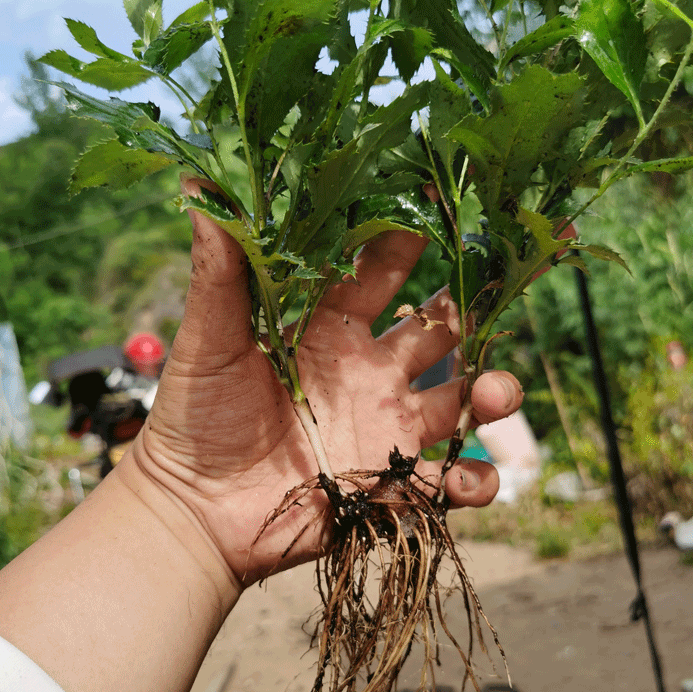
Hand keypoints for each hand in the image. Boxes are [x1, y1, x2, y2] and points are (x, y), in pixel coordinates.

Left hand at [125, 177, 522, 585]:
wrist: (194, 511)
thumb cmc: (194, 419)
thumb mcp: (208, 340)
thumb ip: (218, 271)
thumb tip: (199, 181)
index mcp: (330, 329)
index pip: (382, 271)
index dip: (410, 236)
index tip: (438, 201)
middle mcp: (368, 372)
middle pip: (438, 330)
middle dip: (472, 310)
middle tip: (498, 289)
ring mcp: (385, 426)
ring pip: (461, 401)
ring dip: (491, 390)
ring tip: (493, 392)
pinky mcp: (390, 484)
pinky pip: (449, 481)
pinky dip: (471, 480)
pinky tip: (463, 480)